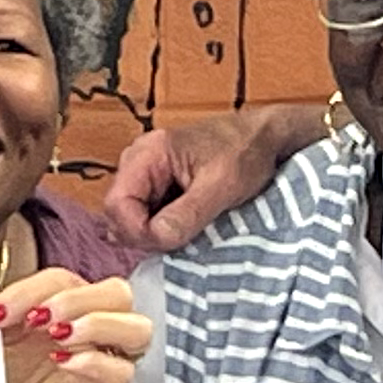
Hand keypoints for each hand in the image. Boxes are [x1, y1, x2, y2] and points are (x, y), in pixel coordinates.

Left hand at [0, 273, 147, 382]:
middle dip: (75, 299)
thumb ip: (3, 313)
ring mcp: (106, 360)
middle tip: (36, 319)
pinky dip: (93, 361)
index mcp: (69, 307)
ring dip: (97, 324)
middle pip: (117, 293)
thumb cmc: (6, 381)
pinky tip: (62, 363)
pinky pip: (121, 371)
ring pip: (137, 329)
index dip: (32, 289)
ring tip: (58, 337)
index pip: (66, 280)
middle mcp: (94, 329)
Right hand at [100, 101, 329, 251]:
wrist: (265, 139)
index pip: (116, 205)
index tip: (169, 243)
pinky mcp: (157, 186)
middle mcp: (137, 161)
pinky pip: (147, 216)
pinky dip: (163, 228)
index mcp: (147, 153)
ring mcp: (146, 174)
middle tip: (181, 241)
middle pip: (119, 213)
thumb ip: (186, 214)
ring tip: (188, 231)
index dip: (137, 232)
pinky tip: (187, 227)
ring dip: (155, 234)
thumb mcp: (221, 186)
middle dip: (145, 235)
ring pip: (131, 218)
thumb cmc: (247, 153)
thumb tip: (156, 238)